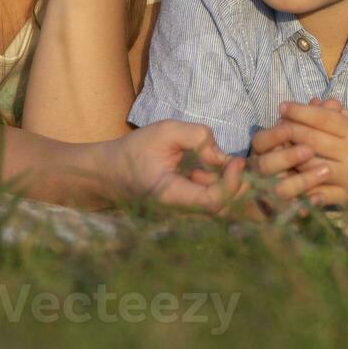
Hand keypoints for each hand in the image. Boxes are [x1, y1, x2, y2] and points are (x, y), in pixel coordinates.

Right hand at [112, 120, 245, 213]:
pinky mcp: (184, 214)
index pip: (214, 201)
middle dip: (238, 186)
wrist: (108, 174)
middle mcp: (179, 214)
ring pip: (219, 211)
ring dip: (227, 186)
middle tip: (239, 161)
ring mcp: (182, 217)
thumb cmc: (134, 151)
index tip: (236, 160)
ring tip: (218, 163)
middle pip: (223, 211)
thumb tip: (222, 157)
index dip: (232, 182)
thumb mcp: (165, 131)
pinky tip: (207, 171)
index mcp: (171, 197)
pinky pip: (209, 207)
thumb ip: (198, 137)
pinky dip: (217, 188)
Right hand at [248, 98, 337, 208]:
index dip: (273, 135)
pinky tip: (321, 200)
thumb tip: (333, 103)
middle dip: (287, 156)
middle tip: (309, 150)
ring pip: (279, 190)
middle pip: (265, 165)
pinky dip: (305, 205)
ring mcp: (272, 193)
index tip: (289, 126)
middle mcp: (263, 170)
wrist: (285, 186)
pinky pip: (292, 211)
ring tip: (327, 171)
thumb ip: (318, 116)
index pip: (260, 141)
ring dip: (300, 181)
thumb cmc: (303, 148)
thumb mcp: (310, 130)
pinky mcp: (284, 211)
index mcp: (265, 149)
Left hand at [272, 101, 347, 206]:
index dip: (300, 111)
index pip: (322, 118)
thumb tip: (317, 104)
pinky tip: (286, 182)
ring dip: (289, 159)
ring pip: (309, 167)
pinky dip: (301, 190)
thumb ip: (346, 115)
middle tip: (274, 125)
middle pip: (311, 140)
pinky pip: (320, 195)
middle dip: (289, 130)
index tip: (283, 105)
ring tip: (275, 151)